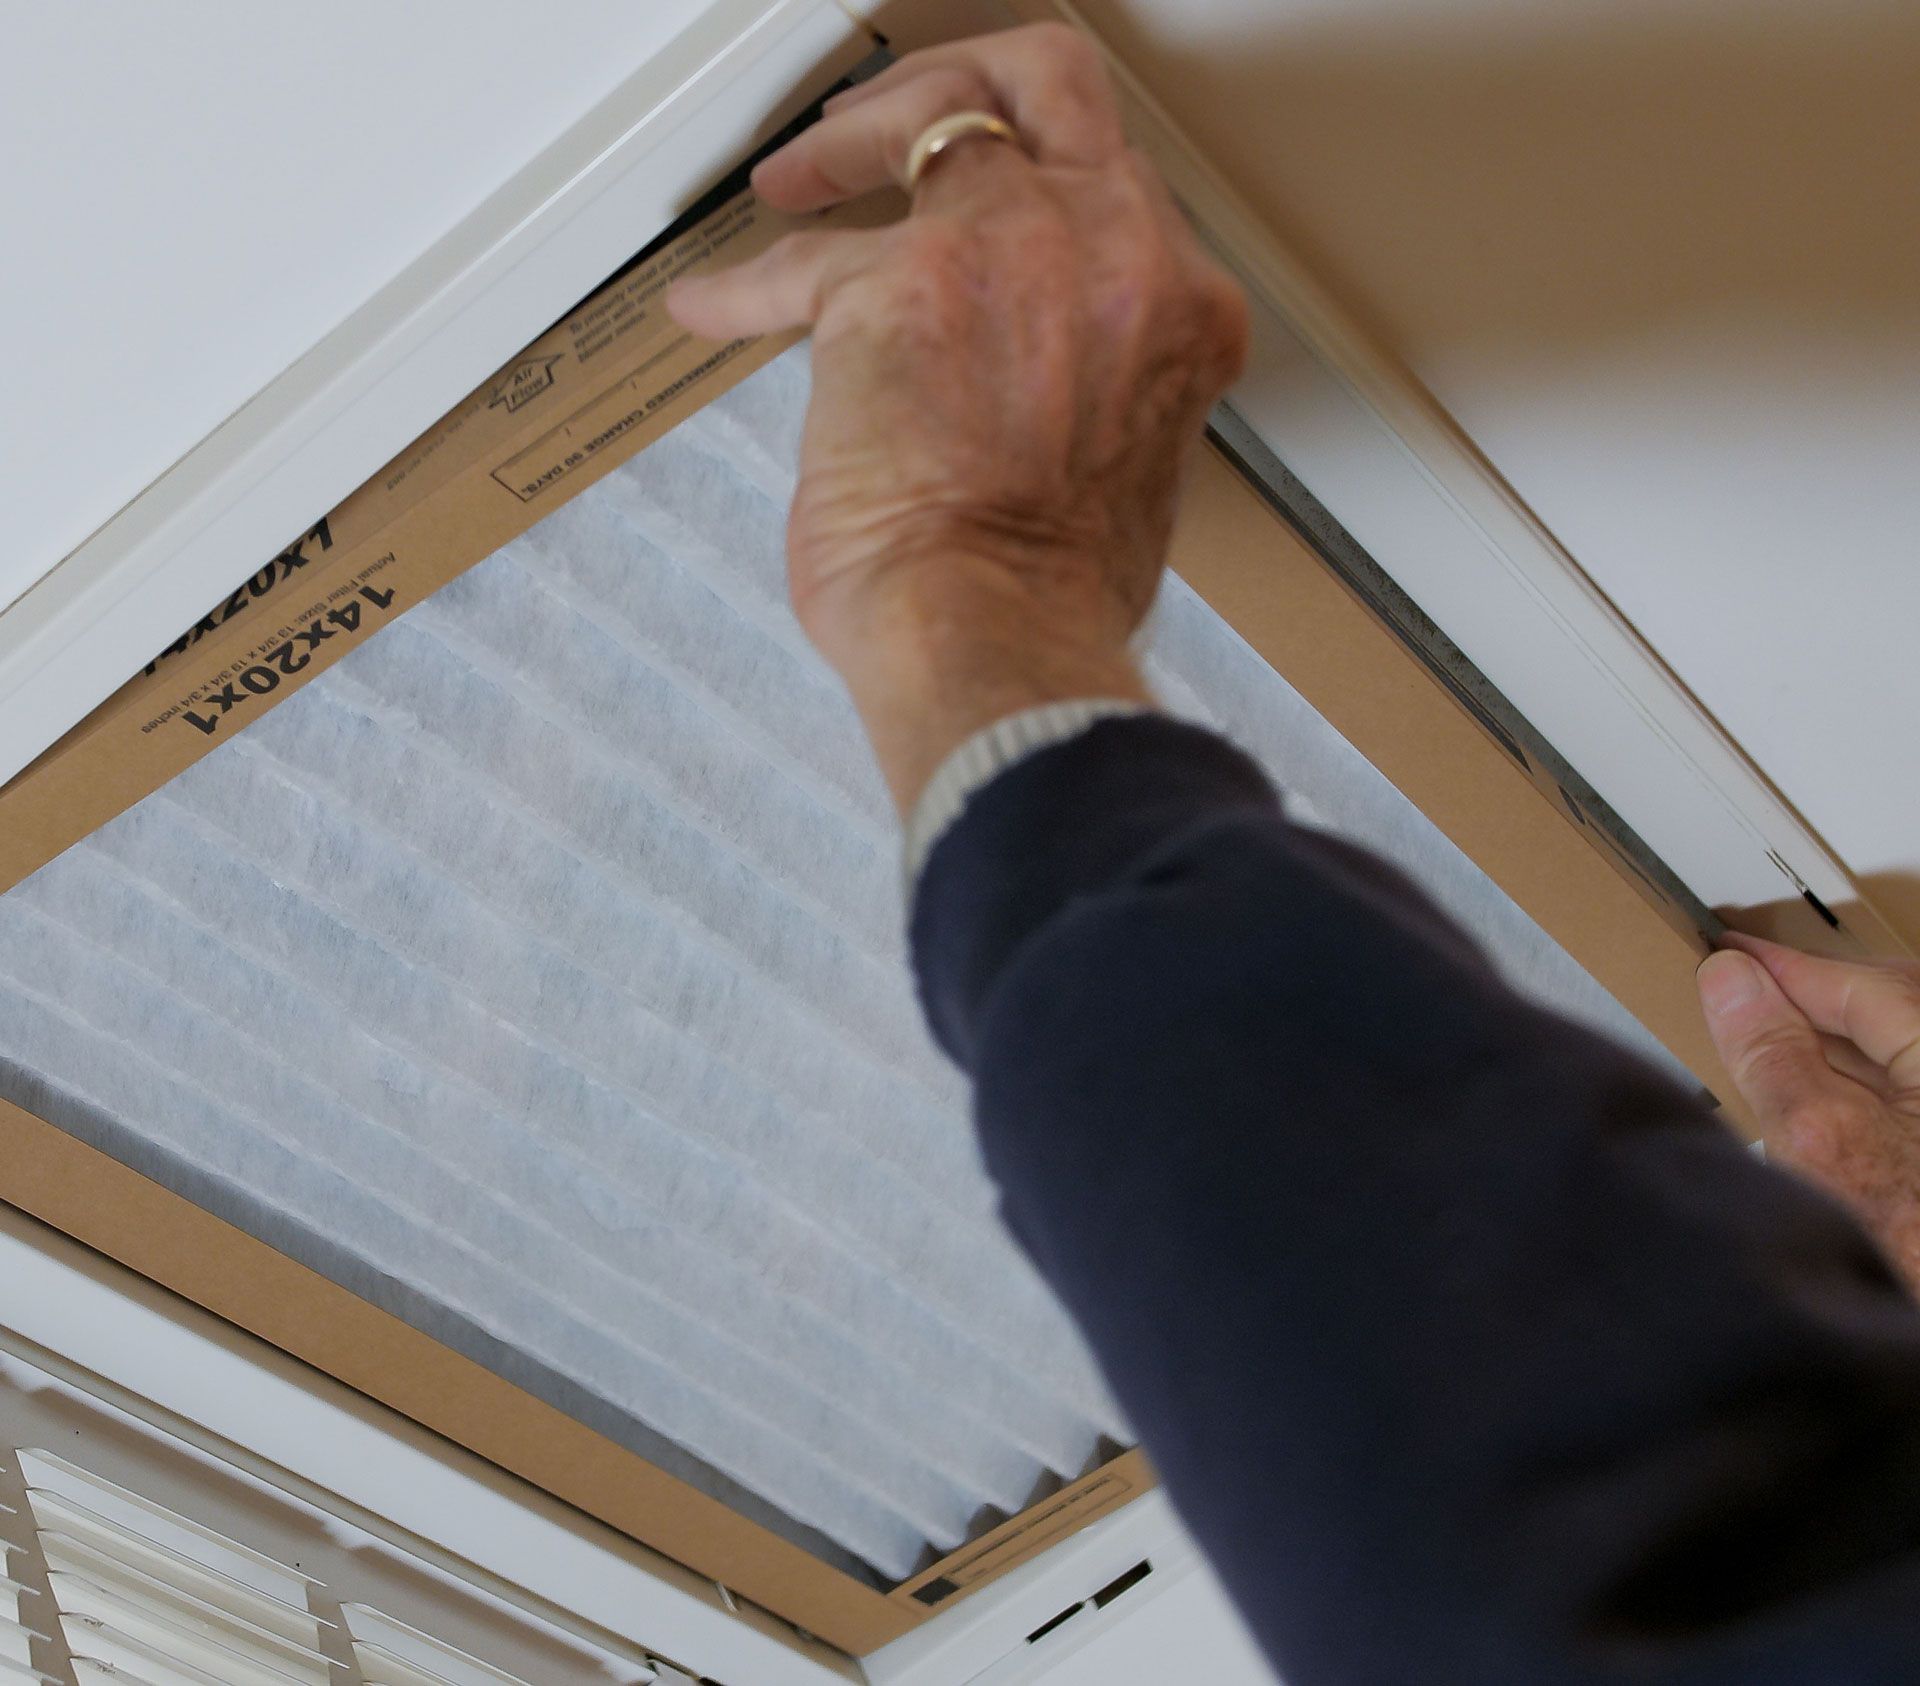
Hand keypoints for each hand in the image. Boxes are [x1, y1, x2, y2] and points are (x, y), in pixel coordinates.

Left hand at [666, 24, 1248, 811]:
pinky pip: (800, 261)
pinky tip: (711, 305)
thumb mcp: (1121, 465)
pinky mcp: (894, 285)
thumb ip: (1092, 380)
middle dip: (964, 83)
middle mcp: (1113, 250)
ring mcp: (1008, 251)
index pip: (1116, 194)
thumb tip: (1027, 375)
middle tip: (901, 122)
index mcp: (1179, 311)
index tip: (987, 214)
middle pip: (1049, 84)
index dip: (1037, 195)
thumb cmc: (1049, 597)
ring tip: (794, 180)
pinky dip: (743, 287)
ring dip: (847, 140)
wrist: (997, 641)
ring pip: (929, 113)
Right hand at [1698, 933, 1919, 1292]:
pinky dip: (1867, 1081)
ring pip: (1904, 1048)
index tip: (1730, 952)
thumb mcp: (1819, 1142)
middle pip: (1892, 1006)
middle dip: (1817, 997)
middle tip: (1747, 988)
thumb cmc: (1913, 1250)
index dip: (1784, 967)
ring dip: (1841, 1042)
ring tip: (1778, 1040)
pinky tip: (1829, 1097)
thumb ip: (1773, 1054)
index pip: (1859, 983)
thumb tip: (1732, 983)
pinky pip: (1911, 1088)